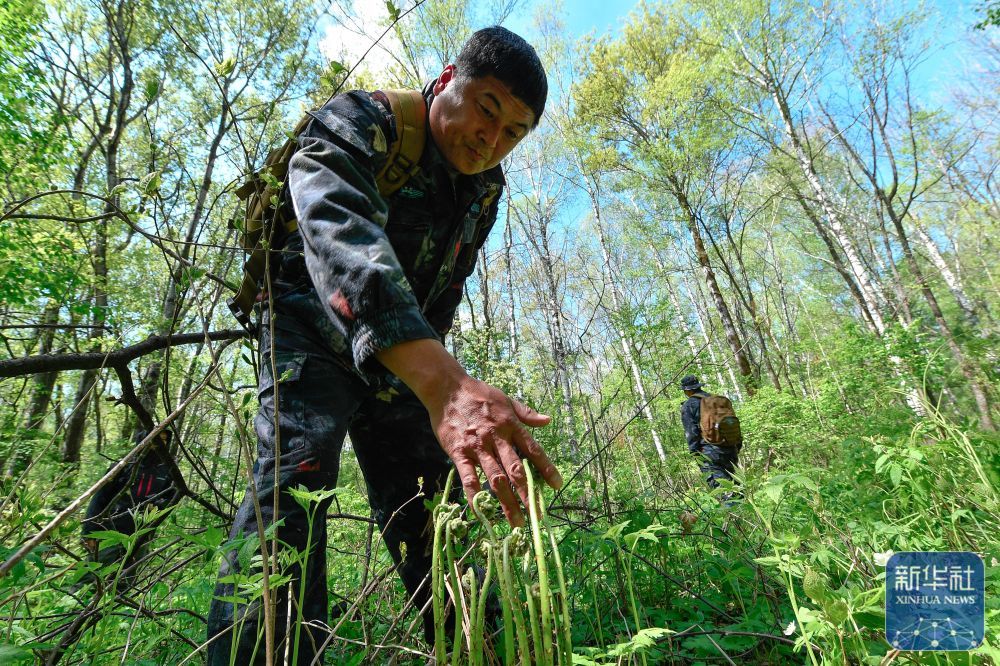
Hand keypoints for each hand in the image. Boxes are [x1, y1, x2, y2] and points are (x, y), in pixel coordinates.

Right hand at [429, 374, 561, 526]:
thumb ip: (526, 413)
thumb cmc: (479, 393)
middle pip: (516, 470)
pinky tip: (481, 511)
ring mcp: (478, 447)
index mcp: (511, 426)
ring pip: (495, 478)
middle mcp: (497, 439)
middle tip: (537, 514)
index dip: (547, 468)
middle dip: (528, 493)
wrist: (448, 389)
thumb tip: (547, 420)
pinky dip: (475, 495)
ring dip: (507, 502)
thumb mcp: (506, 399)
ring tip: (516, 521)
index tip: (557, 486)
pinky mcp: (459, 453)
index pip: (533, 450)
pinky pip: (468, 478)